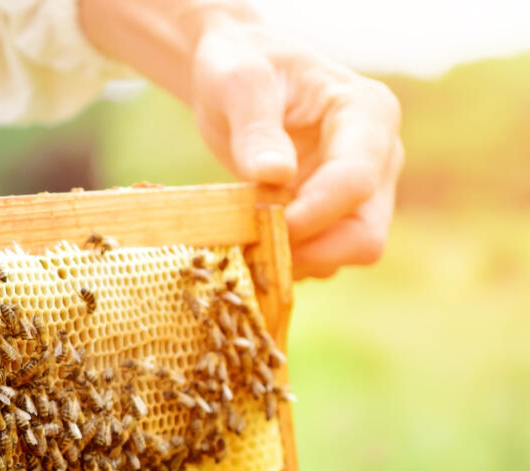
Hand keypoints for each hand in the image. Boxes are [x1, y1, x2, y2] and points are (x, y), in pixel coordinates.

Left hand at [188, 17, 403, 278]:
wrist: (237, 79)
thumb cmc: (243, 65)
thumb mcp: (239, 81)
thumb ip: (256, 126)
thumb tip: (274, 176)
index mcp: (368, 115)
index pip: (355, 183)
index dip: (310, 215)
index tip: (260, 224)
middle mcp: (377, 160)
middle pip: (364, 236)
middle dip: (308, 252)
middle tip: (250, 248)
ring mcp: (360, 194)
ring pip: (342, 255)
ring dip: (291, 261)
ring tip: (239, 240)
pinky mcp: (332, 217)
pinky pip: (318, 258)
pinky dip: (282, 262)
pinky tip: (245, 242)